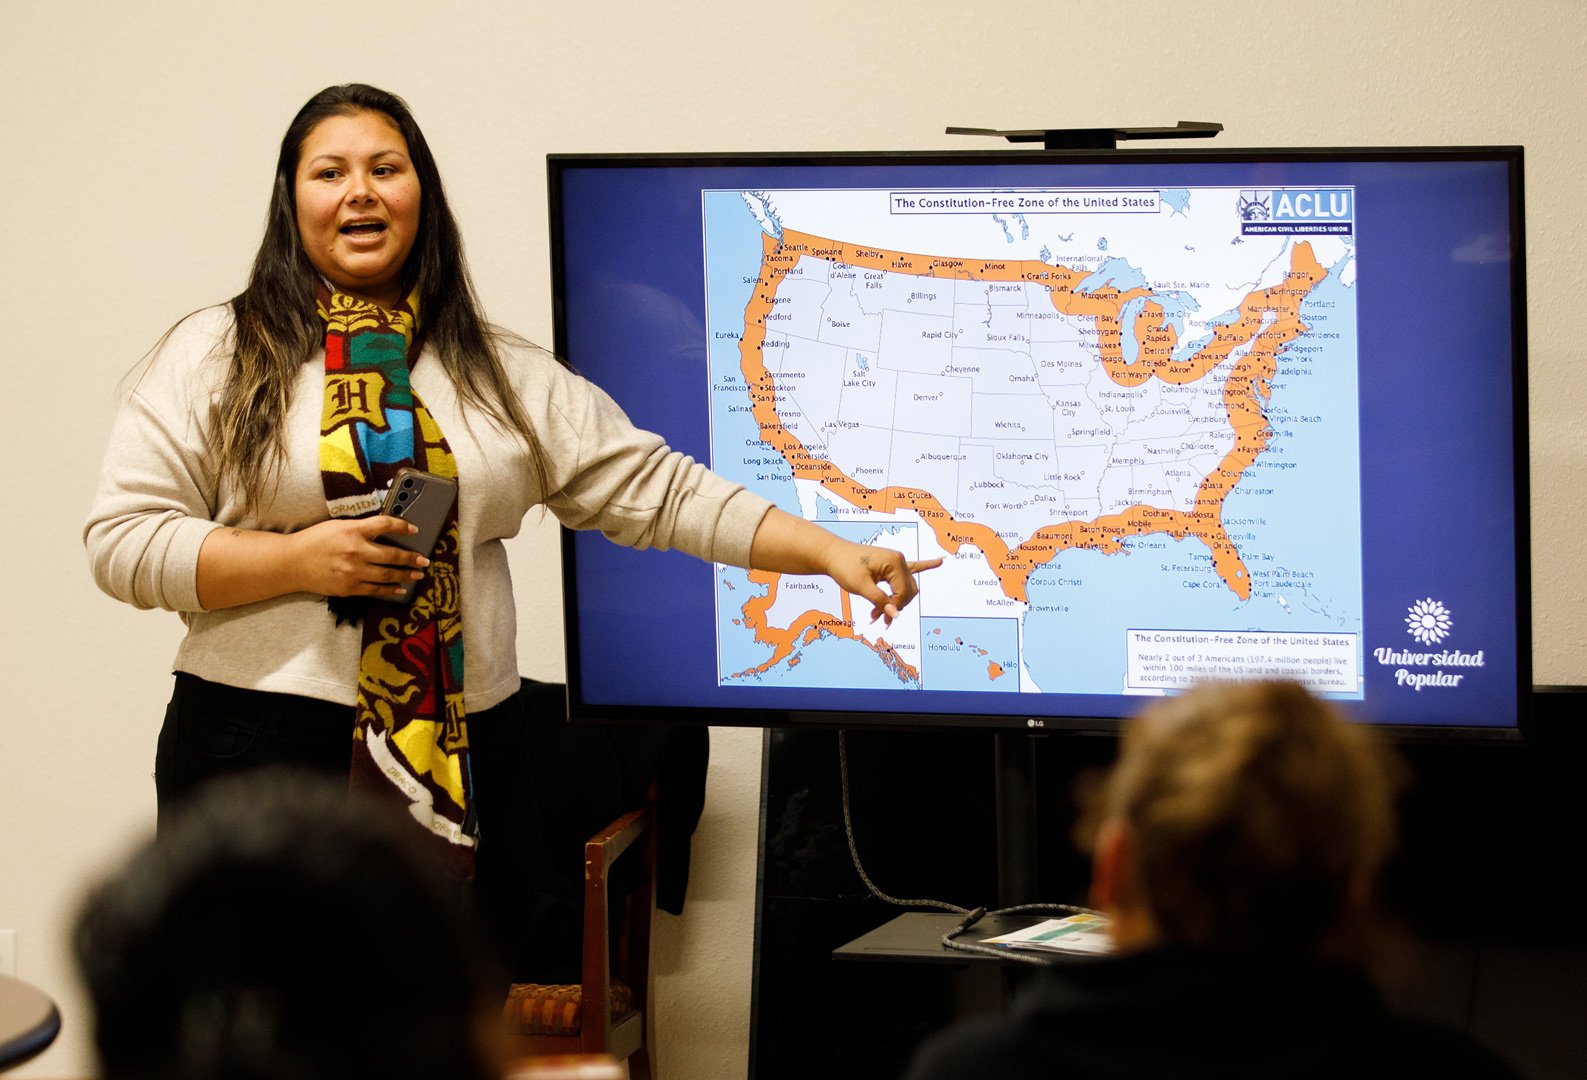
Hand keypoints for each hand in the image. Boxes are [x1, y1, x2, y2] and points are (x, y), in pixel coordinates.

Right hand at [285, 515, 429, 598]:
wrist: (292, 563)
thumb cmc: (314, 541)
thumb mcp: (338, 526)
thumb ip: (361, 529)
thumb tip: (384, 532)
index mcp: (353, 530)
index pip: (385, 524)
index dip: (403, 526)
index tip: (415, 529)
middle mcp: (356, 551)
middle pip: (392, 554)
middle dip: (411, 558)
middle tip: (424, 560)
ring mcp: (353, 571)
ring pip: (387, 575)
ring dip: (406, 574)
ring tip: (418, 574)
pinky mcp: (349, 587)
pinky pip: (375, 590)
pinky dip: (390, 590)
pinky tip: (400, 589)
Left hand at [818, 538, 942, 626]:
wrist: (832, 554)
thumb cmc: (844, 567)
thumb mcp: (861, 586)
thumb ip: (879, 600)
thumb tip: (896, 615)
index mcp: (894, 562)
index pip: (903, 592)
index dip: (893, 607)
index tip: (878, 616)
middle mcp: (899, 560)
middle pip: (908, 591)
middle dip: (894, 607)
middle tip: (876, 618)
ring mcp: (897, 560)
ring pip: (906, 587)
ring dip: (896, 601)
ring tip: (877, 615)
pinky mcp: (891, 562)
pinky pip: (914, 566)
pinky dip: (926, 565)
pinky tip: (941, 561)